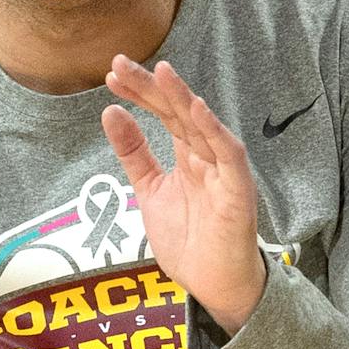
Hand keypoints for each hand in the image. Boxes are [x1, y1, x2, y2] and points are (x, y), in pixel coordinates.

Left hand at [100, 55, 267, 332]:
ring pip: (202, 125)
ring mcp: (223, 170)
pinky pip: (228, 153)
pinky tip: (196, 108)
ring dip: (181, 97)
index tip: (110, 76)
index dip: (139, 93)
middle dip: (150, 87)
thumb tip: (111, 112)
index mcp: (188, 155)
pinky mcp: (237, 189)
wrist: (214, 285)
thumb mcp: (149, 191)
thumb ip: (134, 153)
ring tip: (159, 71)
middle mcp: (206, 156)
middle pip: (177, 112)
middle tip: (119, 64)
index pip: (162, 114)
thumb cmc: (190, 241)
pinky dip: (213, 130)